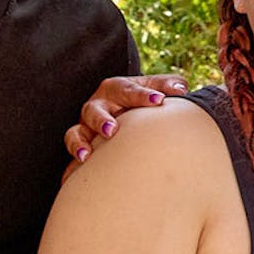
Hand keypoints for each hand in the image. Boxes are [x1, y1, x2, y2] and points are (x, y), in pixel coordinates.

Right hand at [62, 75, 187, 178]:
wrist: (127, 110)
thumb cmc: (144, 98)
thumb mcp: (155, 88)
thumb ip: (168, 85)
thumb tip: (181, 88)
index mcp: (117, 88)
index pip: (128, 89)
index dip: (143, 95)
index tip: (158, 100)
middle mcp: (98, 104)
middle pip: (95, 110)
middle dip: (102, 120)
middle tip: (112, 130)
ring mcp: (87, 125)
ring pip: (76, 132)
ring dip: (79, 143)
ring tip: (87, 155)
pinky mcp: (81, 142)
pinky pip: (72, 151)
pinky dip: (74, 159)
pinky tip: (80, 168)